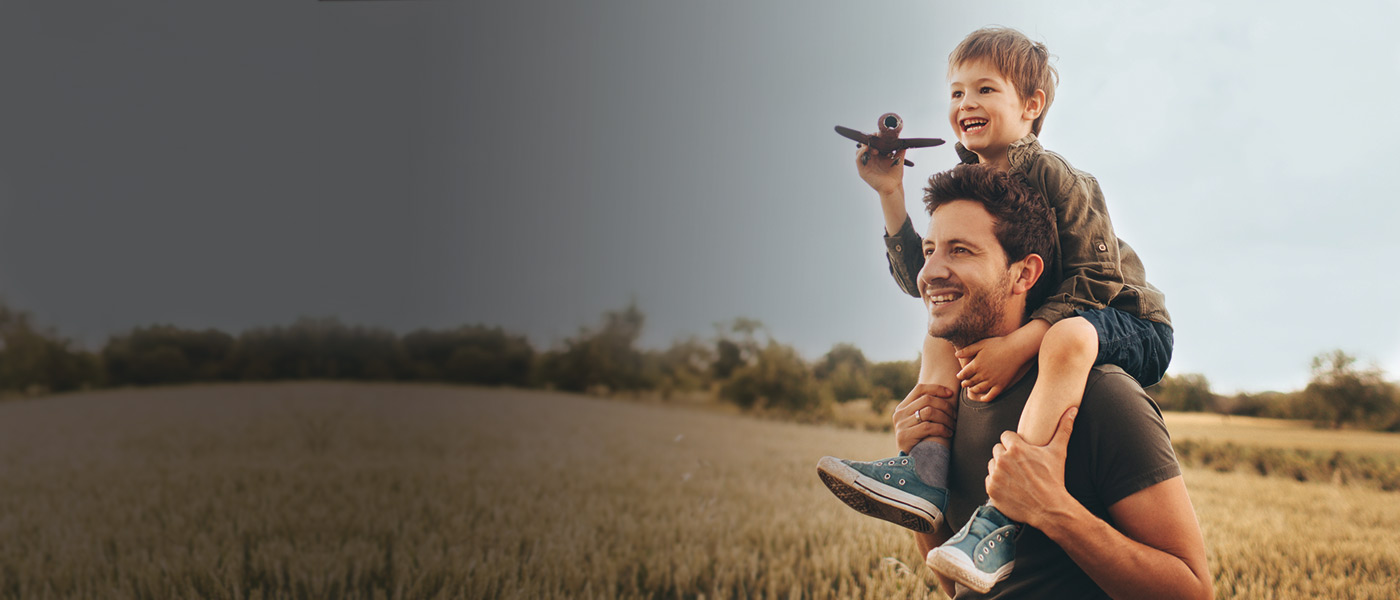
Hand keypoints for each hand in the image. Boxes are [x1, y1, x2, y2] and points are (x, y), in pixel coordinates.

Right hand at [855, 143, 904, 196]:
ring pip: (859, 151)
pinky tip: (867, 149)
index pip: (872, 144)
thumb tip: (903, 142)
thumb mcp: (899, 159)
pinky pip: (858, 159)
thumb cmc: (895, 176)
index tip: (878, 136)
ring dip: (865, 146)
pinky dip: (861, 152)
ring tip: (874, 148)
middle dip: (869, 141)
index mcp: (878, 156)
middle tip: (876, 140)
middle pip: (864, 146)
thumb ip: (900, 150)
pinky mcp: (862, 171)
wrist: (893, 186)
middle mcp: (871, 160)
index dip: (874, 139)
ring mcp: (866, 165)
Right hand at [891, 383, 956, 452]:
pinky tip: (949, 433)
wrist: (908, 464)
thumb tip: (947, 395)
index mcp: (902, 407)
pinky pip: (929, 426)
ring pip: (929, 411)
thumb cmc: (919, 442)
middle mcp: (899, 414)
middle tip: (956, 416)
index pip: (920, 389)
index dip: (937, 389)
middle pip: (927, 399)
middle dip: (946, 406)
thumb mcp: (917, 424)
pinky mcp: (904, 436)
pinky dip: (943, 429)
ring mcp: (900, 425)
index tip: (951, 394)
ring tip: (953, 426)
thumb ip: (924, 411)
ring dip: (946, 418)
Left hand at [955, 333, 1034, 401]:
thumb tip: (956, 355)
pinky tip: (982, 398)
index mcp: (976, 365)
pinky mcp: (1001, 385)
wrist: (1016, 349)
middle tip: (964, 383)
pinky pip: (991, 396)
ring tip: (971, 388)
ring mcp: (992, 381)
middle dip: (965, 383)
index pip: (963, 374)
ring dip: (972, 390)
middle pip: (969, 382)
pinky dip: (985, 398)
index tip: (960, 376)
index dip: (960, 376)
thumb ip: (967, 350)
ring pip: (978, 389)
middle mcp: (982, 375)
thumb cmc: (998, 344)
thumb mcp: (981, 344)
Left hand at [985, 407, 1076, 527]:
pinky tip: (1012, 487)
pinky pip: (989, 480)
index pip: (1006, 437)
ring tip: (1017, 477)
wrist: (1050, 508)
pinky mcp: (991, 490)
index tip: (1023, 453)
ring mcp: (995, 475)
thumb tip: (1072, 409)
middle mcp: (1002, 460)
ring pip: (992, 465)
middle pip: (998, 450)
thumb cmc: (1054, 479)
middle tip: (1021, 466)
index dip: (1015, 443)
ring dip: (1001, 469)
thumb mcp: (1058, 452)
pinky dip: (998, 484)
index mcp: (1015, 448)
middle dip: (1007, 455)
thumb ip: (1063, 429)